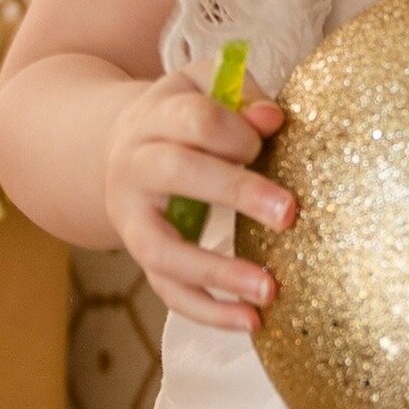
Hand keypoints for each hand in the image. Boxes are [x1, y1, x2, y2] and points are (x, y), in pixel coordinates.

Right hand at [103, 54, 298, 333]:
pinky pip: (169, 290)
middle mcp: (135, 166)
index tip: (269, 139)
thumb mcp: (207, 85)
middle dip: (235, 193)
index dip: (237, 131)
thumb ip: (242, 95)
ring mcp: (131, 217)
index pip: (194, 119)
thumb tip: (273, 120)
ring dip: (217, 271)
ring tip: (269, 290)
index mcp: (156, 116)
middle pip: (178, 175)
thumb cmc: (184, 112)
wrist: (118, 145)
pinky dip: (208, 311)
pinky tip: (252, 322)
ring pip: (164, 249)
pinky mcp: (141, 257)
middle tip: (289, 213)